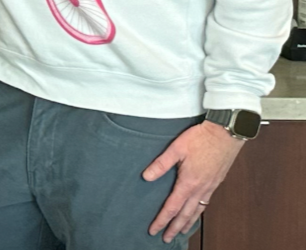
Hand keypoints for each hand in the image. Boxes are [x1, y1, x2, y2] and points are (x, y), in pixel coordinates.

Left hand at [143, 120, 244, 241]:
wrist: (226, 134)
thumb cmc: (201, 138)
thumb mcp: (176, 148)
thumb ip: (161, 164)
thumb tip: (146, 177)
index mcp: (189, 182)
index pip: (172, 207)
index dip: (162, 220)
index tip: (154, 230)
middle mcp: (201, 189)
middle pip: (185, 214)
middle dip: (174, 227)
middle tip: (166, 238)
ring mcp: (210, 187)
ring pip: (198, 211)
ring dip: (188, 223)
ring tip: (180, 231)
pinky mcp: (216, 182)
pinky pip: (206, 203)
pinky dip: (199, 212)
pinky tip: (196, 212)